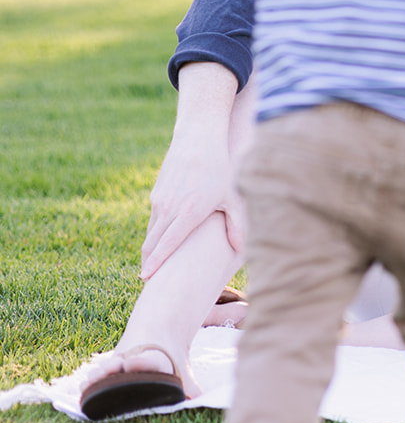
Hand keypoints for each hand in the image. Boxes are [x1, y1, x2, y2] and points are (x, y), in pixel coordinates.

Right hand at [140, 129, 245, 277]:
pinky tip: (160, 243)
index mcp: (188, 212)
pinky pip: (153, 219)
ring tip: (153, 268)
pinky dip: (154, 234)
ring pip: (151, 232)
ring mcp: (160, 200)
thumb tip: (241, 250)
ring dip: (150, 250)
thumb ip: (238, 224)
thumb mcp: (234, 196)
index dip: (156, 264)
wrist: (197, 138)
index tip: (147, 280)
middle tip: (149, 284)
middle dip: (149, 264)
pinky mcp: (157, 193)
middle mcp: (169, 208)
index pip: (167, 245)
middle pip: (152, 243)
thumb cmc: (221, 168)